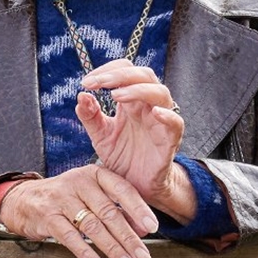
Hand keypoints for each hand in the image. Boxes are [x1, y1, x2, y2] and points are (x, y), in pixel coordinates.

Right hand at [0, 166, 157, 257]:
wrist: (24, 199)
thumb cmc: (65, 198)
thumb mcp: (91, 195)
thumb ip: (117, 208)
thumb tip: (143, 229)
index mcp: (94, 174)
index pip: (122, 189)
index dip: (139, 209)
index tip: (152, 227)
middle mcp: (79, 183)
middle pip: (109, 212)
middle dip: (129, 238)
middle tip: (143, 256)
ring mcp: (62, 199)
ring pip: (92, 226)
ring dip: (113, 249)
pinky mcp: (48, 216)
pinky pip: (71, 237)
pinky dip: (87, 253)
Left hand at [77, 59, 189, 207]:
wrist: (135, 187)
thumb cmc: (122, 158)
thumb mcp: (100, 136)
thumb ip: (90, 116)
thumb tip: (81, 95)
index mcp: (131, 101)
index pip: (125, 71)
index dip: (107, 70)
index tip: (86, 82)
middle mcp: (147, 106)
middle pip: (144, 75)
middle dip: (120, 75)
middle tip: (98, 82)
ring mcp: (160, 121)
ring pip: (160, 93)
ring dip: (138, 89)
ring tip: (115, 96)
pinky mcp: (170, 140)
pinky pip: (176, 123)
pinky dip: (168, 115)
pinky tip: (154, 112)